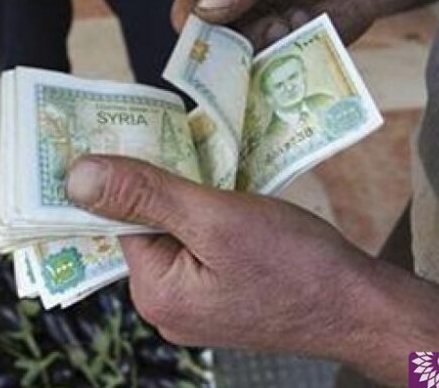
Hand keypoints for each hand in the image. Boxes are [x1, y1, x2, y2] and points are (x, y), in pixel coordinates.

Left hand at [65, 155, 370, 352]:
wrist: (362, 307)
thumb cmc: (297, 264)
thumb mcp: (215, 218)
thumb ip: (145, 195)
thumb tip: (76, 178)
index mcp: (155, 294)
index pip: (119, 220)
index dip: (127, 174)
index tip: (136, 132)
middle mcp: (166, 307)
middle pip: (145, 226)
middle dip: (164, 184)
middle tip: (186, 141)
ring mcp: (195, 306)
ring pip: (175, 233)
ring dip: (190, 197)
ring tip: (216, 167)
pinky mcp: (221, 298)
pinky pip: (200, 248)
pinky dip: (209, 218)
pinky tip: (231, 195)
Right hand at [173, 0, 382, 46]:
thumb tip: (207, 11)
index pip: (188, 11)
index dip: (199, 27)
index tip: (225, 26)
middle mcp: (225, 11)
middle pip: (210, 49)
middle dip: (240, 45)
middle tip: (274, 26)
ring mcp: (250, 37)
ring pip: (240, 66)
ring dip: (270, 47)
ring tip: (296, 19)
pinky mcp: (275, 57)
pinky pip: (268, 76)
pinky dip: (289, 57)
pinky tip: (307, 26)